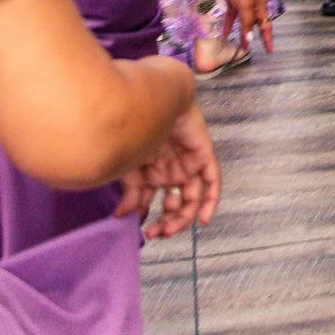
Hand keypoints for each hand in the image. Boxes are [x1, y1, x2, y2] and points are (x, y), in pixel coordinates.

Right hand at [115, 101, 219, 239]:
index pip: (152, 202)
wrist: (152, 101)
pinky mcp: (203, 156)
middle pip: (173, 203)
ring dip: (183, 217)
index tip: (141, 230)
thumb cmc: (136, 129)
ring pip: (191, 197)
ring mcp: (187, 164)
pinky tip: (203, 219)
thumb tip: (122, 216)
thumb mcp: (128, 165)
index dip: (148, 218)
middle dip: (165, 222)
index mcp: (150, 171)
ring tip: (170, 228)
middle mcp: (169, 170)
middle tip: (156, 233)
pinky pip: (212, 181)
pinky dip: (210, 201)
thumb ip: (130, 191)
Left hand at [213, 0, 275, 53]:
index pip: (266, 26)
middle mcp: (253, 6)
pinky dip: (228, 25)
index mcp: (260, 7)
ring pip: (243, 22)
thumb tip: (249, 41)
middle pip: (255, 25)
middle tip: (252, 51)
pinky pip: (231, 17)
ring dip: (240, 33)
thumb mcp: (244, 6)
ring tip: (237, 46)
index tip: (270, 52)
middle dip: (254, 37)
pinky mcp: (232, 0)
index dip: (268, 39)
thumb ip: (246, 23)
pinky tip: (223, 34)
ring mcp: (242, 3)